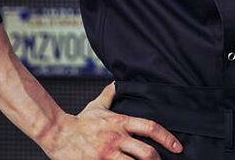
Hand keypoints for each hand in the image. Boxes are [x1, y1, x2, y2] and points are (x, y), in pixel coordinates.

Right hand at [39, 83, 182, 158]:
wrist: (57, 134)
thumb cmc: (78, 123)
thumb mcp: (97, 106)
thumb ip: (109, 95)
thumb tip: (117, 83)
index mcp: (121, 123)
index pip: (150, 127)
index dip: (167, 138)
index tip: (177, 147)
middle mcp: (117, 138)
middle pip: (146, 152)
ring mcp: (107, 154)